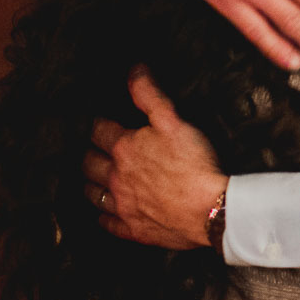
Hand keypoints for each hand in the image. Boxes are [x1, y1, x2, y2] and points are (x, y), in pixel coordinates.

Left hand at [82, 69, 228, 248]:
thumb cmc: (195, 165)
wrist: (210, 208)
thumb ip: (150, 95)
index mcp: (124, 148)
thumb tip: (134, 71)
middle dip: (89, 153)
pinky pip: (106, 223)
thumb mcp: (174, 121)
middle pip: (88, 163)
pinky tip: (105, 212)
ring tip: (95, 177)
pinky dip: (103, 216)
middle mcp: (115, 176)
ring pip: (92, 193)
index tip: (102, 123)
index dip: (99, 124)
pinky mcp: (131, 227)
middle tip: (94, 149)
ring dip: (91, 183)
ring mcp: (121, 204)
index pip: (98, 130)